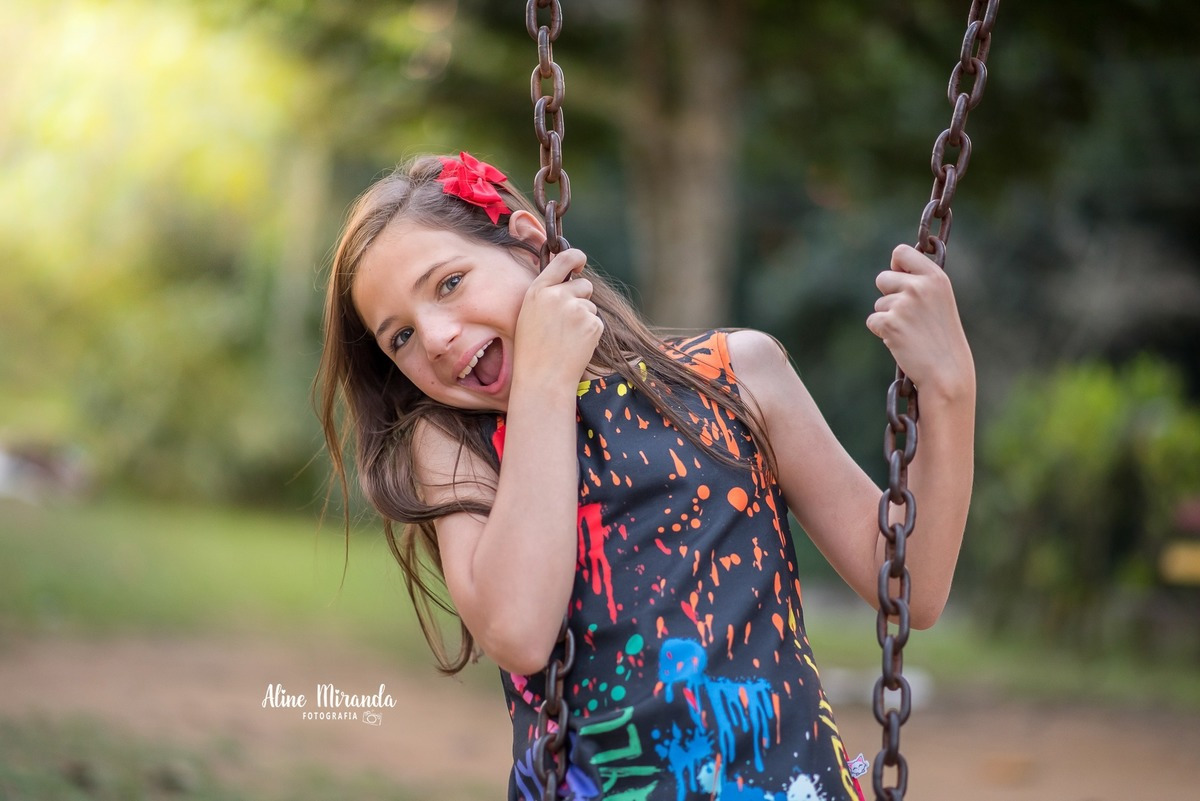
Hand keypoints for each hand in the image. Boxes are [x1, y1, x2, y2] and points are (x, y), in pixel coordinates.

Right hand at [513, 248, 603, 388]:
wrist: (543, 377)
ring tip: (567, 338)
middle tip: (567, 322)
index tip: (580, 262)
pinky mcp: (592, 324)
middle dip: (581, 298)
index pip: (564, 258)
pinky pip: (597, 322)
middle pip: (584, 285)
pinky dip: (590, 333)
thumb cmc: (532, 349)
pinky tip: (575, 345)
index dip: (576, 257)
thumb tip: (569, 280)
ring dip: (584, 319)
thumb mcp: (530, 313)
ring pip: (591, 306)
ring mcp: (576, 309)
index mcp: (538, 290)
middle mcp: (557, 295)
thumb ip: (547, 293)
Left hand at [866, 245, 974, 402]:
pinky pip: (873, 321)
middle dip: (889, 295)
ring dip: (888, 316)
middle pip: (883, 278)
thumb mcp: (939, 300)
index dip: (896, 265)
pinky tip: (901, 340)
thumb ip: (920, 283)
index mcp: (935, 277)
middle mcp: (919, 286)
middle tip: (908, 314)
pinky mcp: (890, 323)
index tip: (901, 278)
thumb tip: (894, 268)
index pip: (901, 252)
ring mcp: (904, 304)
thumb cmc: (942, 337)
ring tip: (910, 331)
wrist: (946, 370)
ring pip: (879, 303)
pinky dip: (882, 331)